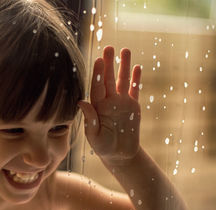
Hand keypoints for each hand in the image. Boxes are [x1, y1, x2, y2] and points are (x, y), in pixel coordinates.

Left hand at [78, 46, 141, 163]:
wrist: (120, 155)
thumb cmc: (103, 147)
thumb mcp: (94, 136)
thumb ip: (90, 119)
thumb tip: (80, 102)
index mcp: (97, 107)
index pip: (97, 86)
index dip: (98, 73)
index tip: (98, 60)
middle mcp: (108, 101)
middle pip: (108, 79)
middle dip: (109, 63)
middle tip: (109, 47)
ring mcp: (121, 102)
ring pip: (123, 81)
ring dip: (124, 66)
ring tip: (125, 50)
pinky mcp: (133, 106)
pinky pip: (135, 90)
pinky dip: (136, 80)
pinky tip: (137, 67)